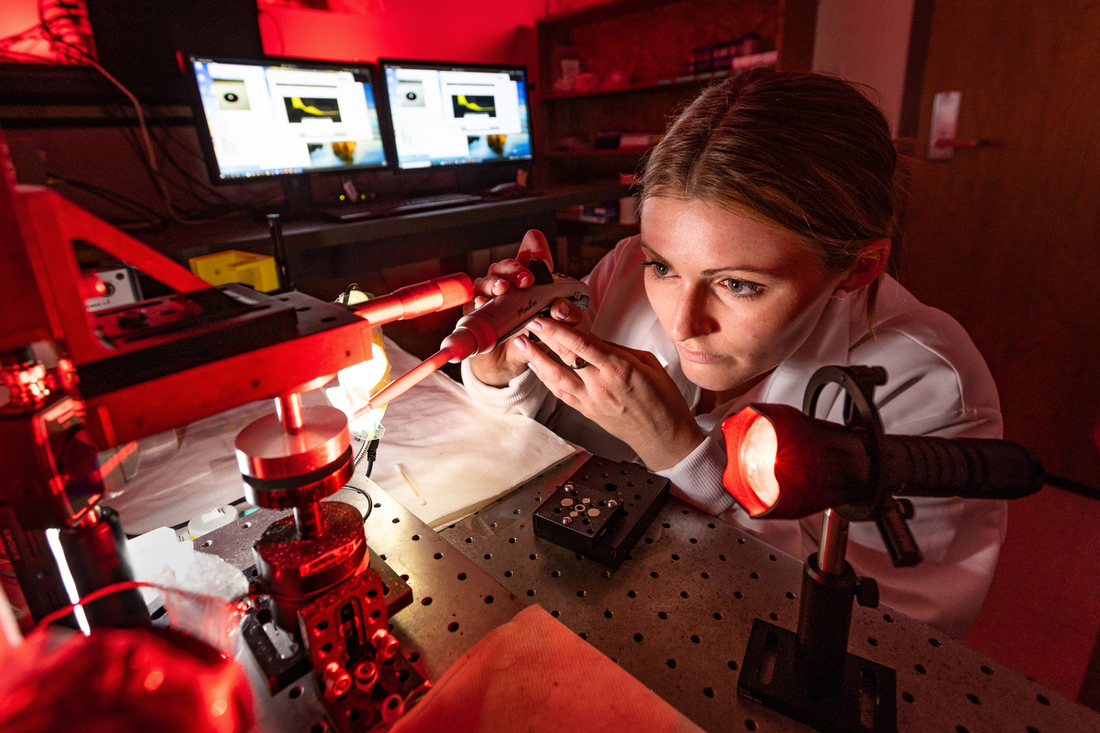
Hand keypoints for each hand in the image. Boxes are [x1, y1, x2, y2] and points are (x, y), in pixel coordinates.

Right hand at [467, 229, 583, 385]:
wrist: (510, 361)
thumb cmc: (534, 337)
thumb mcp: (558, 327)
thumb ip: (568, 316)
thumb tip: (560, 308)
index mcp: (529, 279)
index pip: (530, 253)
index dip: (534, 246)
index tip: (538, 247)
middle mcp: (507, 282)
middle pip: (507, 265)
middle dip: (517, 269)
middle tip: (527, 280)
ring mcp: (488, 295)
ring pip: (488, 280)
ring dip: (496, 282)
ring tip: (503, 289)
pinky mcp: (475, 312)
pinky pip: (474, 303)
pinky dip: (480, 302)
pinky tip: (483, 303)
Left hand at [515, 317, 704, 470]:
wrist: (664, 437)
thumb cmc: (663, 400)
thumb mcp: (649, 363)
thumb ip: (619, 350)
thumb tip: (595, 340)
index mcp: (619, 368)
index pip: (582, 343)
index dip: (559, 330)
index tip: (543, 318)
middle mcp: (601, 384)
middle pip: (565, 356)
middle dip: (543, 338)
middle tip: (526, 323)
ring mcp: (591, 400)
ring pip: (555, 377)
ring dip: (536, 359)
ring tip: (521, 344)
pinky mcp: (587, 412)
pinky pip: (561, 393)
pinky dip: (546, 379)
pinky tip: (536, 367)